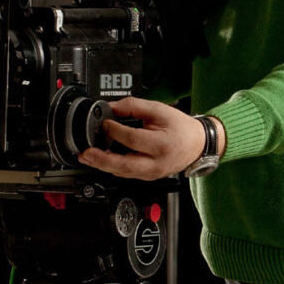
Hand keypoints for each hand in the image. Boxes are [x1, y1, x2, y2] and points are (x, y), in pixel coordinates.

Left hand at [78, 97, 220, 179]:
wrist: (197, 144)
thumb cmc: (182, 128)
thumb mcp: (160, 110)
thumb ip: (135, 106)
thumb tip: (113, 107)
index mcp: (161, 144)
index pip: (132, 139)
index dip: (115, 131)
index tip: (105, 123)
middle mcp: (156, 163)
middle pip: (124, 165)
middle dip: (101, 159)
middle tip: (86, 153)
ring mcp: (152, 173)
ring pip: (123, 173)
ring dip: (103, 165)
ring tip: (88, 157)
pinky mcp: (148, 176)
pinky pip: (127, 174)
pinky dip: (113, 168)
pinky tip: (102, 161)